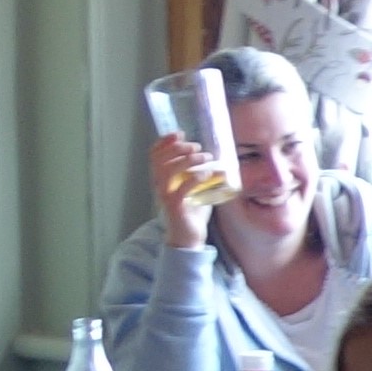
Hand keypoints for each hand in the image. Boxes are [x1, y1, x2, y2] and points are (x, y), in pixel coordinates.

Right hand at [149, 133, 226, 252]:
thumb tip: (216, 157)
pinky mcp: (174, 207)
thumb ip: (199, 172)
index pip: (154, 154)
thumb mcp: (195, 187)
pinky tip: (207, 174)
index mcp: (161, 178)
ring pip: (167, 172)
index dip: (164, 141)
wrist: (189, 237)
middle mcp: (159, 185)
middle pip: (159, 160)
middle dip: (177, 148)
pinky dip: (194, 178)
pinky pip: (181, 189)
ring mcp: (165, 196)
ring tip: (205, 157)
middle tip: (196, 146)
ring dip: (187, 160)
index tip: (179, 133)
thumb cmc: (192, 211)